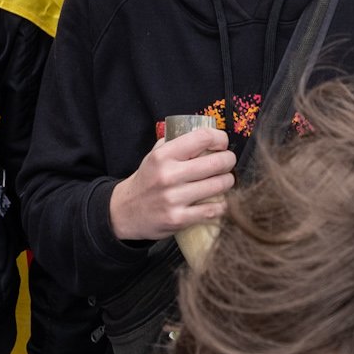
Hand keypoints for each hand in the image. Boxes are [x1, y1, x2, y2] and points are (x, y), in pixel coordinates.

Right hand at [107, 125, 235, 241]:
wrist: (125, 211)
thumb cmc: (146, 180)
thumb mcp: (154, 155)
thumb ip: (176, 143)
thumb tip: (205, 135)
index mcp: (163, 155)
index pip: (202, 138)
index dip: (220, 138)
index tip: (223, 143)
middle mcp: (168, 175)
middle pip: (216, 162)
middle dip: (229, 160)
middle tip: (229, 162)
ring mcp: (174, 198)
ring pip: (218, 186)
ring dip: (228, 182)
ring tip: (226, 180)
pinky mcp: (178, 219)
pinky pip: (212, 210)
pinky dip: (222, 205)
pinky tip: (220, 201)